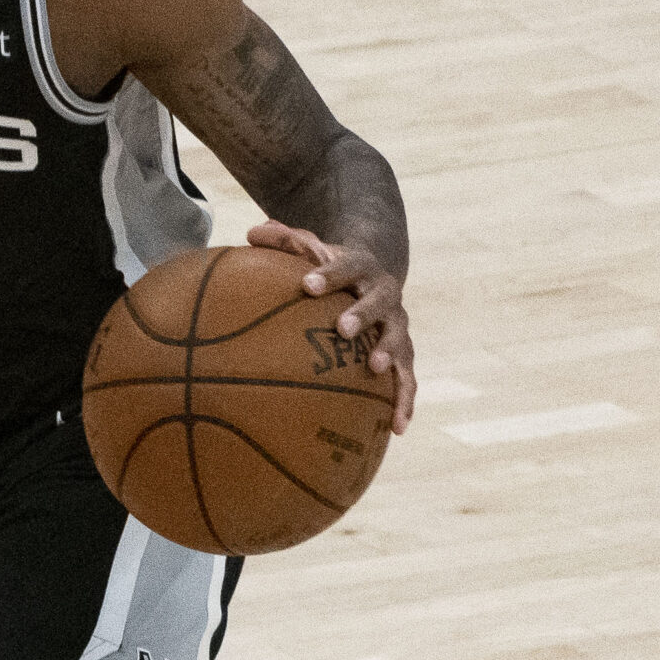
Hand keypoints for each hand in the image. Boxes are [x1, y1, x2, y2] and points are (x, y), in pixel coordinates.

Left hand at [248, 221, 414, 434]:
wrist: (374, 276)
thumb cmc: (328, 268)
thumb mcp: (310, 248)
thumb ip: (284, 241)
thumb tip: (251, 231)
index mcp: (360, 267)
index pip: (344, 266)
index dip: (328, 275)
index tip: (307, 284)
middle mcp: (384, 295)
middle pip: (376, 302)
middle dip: (361, 314)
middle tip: (343, 328)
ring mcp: (397, 325)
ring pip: (399, 340)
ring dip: (390, 354)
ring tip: (375, 370)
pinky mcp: (404, 354)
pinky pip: (408, 379)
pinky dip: (405, 401)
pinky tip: (397, 427)